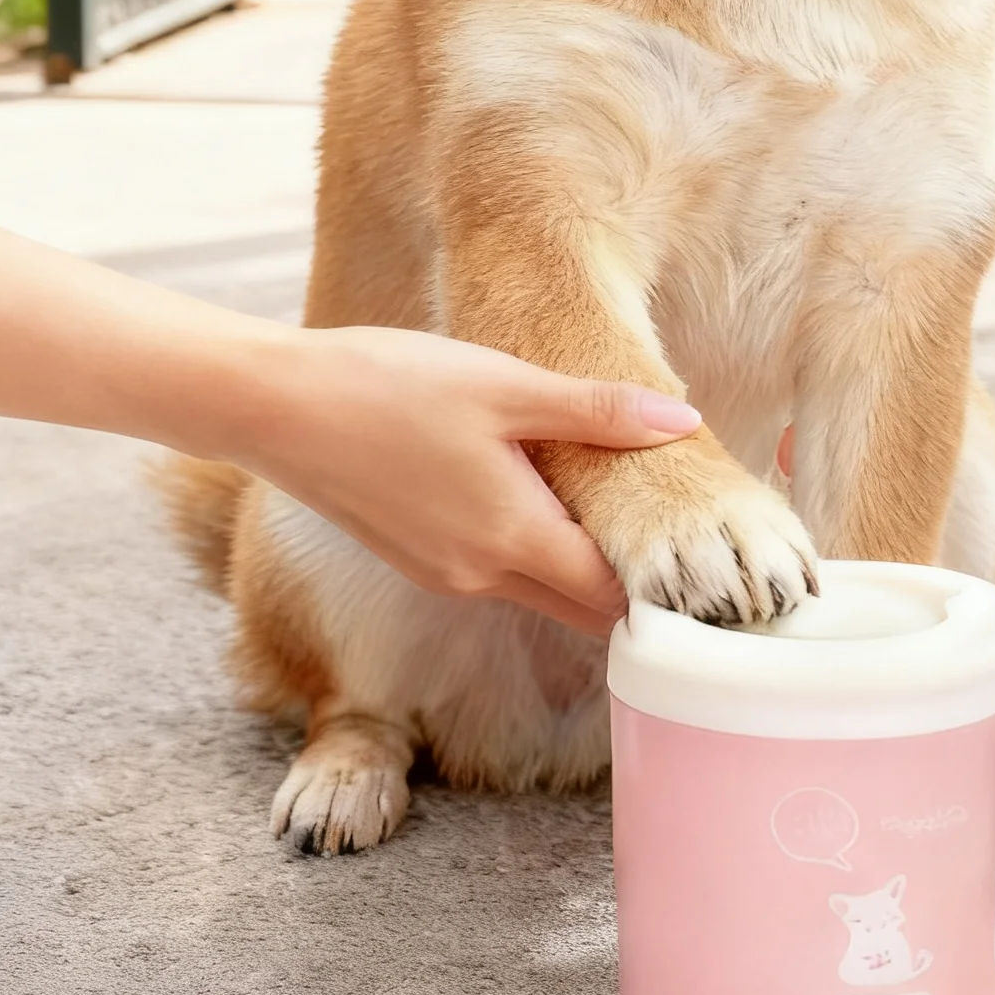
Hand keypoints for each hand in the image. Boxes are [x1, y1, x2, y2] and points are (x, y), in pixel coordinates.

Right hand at [225, 325, 701, 637]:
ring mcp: (446, 572)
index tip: (718, 585)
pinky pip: (500, 570)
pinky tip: (554, 507)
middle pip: (584, 609)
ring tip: (640, 532)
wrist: (276, 406)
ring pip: (541, 589)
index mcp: (513, 538)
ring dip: (587, 573)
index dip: (669, 597)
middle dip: (638, 598)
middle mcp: (481, 574)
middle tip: (699, 570)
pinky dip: (539, 555)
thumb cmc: (388, 386)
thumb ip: (597, 410)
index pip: (615, 598)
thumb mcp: (503, 384)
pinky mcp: (419, 555)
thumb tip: (683, 422)